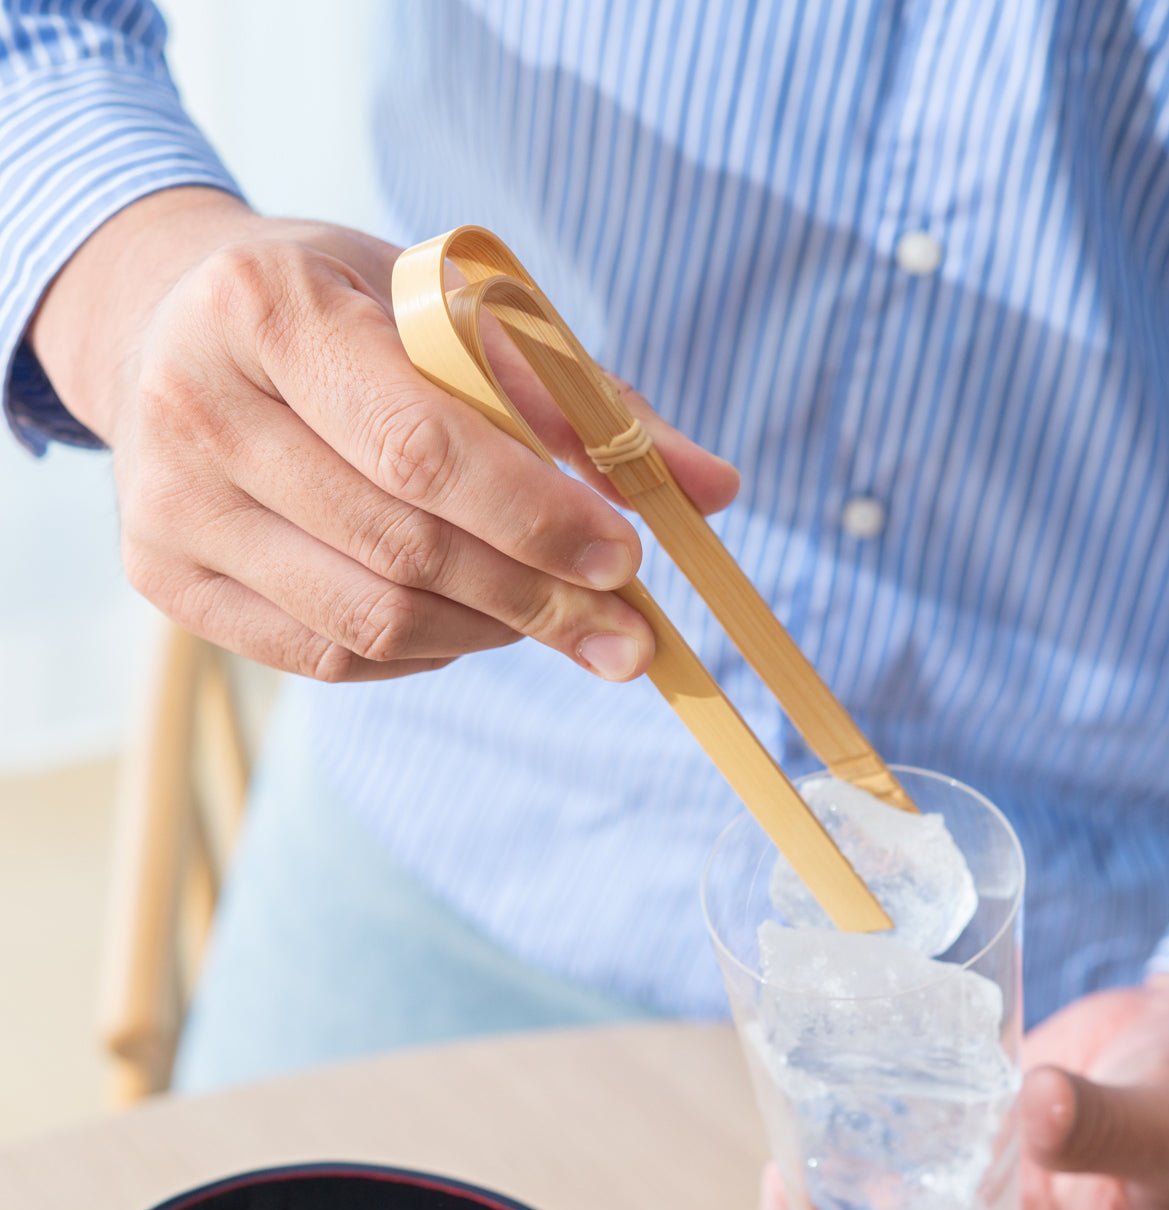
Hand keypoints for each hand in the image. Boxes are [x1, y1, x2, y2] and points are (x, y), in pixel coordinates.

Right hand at [30, 187, 737, 681]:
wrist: (181, 331)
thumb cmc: (351, 314)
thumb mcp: (460, 314)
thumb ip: (586, 400)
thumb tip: (717, 491)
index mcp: (267, 308)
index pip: (420, 444)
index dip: (536, 515)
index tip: (629, 561)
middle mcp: (193, 407)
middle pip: (401, 547)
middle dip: (536, 601)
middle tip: (628, 633)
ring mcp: (168, 506)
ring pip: (367, 619)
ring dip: (490, 634)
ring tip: (554, 617)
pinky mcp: (164, 581)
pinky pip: (325, 657)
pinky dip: (424, 652)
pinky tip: (473, 623)